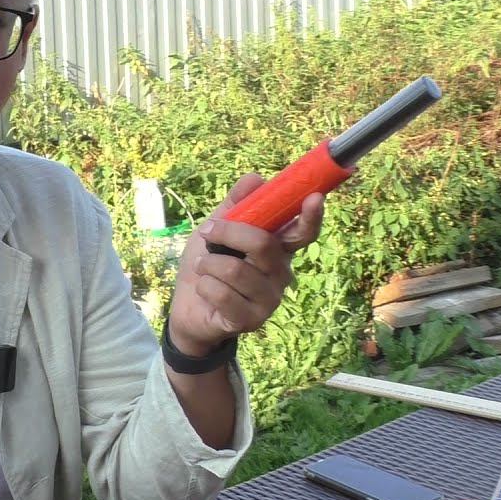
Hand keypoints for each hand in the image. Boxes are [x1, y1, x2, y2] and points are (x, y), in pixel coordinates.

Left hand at [165, 175, 324, 356]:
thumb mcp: (215, 230)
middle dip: (228, 233)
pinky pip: (223, 295)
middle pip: (263, 245)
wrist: (186, 307)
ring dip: (208, 264)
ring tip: (203, 268)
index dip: (311, 216)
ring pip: (237, 270)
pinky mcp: (251, 320)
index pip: (303, 233)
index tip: (314, 197)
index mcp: (277, 249)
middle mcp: (280, 274)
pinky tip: (205, 290)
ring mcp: (268, 300)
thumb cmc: (206, 265)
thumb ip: (235, 206)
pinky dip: (204, 286)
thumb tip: (256, 178)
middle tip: (207, 232)